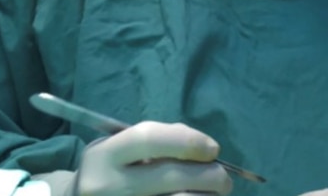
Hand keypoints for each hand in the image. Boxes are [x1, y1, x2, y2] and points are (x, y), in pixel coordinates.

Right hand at [75, 121, 232, 195]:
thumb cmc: (108, 172)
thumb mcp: (117, 150)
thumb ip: (155, 142)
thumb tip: (203, 148)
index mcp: (103, 156)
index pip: (149, 137)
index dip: (188, 140)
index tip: (212, 149)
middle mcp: (107, 186)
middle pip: (171, 176)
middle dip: (209, 175)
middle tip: (223, 178)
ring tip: (215, 193)